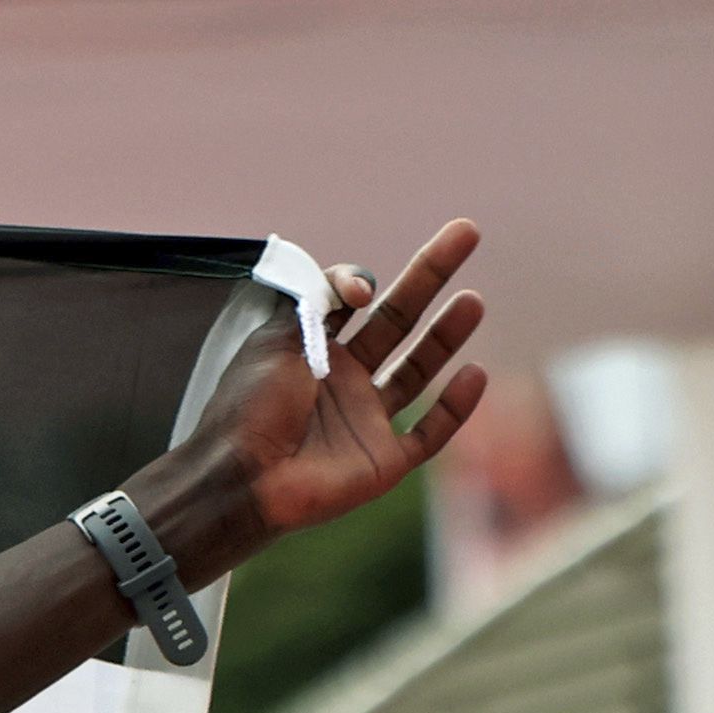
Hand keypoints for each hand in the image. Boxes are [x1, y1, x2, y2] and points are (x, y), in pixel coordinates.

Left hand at [188, 219, 490, 554]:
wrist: (240, 478)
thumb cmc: (249, 408)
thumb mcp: (273, 341)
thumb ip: (315, 303)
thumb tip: (361, 282)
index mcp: (311, 352)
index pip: (351, 303)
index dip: (359, 284)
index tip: (360, 289)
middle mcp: (343, 381)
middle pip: (397, 322)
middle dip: (429, 278)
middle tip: (466, 234)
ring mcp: (365, 420)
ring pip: (417, 372)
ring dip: (445, 336)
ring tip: (472, 301)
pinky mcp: (384, 460)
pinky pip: (430, 434)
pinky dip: (454, 408)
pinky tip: (473, 373)